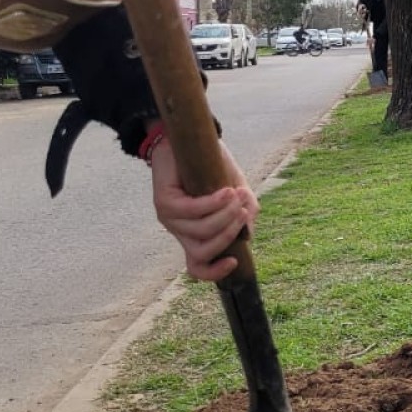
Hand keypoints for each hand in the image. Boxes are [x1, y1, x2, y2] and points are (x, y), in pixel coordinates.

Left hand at [149, 134, 258, 281]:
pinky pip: (192, 210)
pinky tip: (227, 190)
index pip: (198, 266)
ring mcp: (169, 218)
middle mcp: (180, 230)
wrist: (186, 139)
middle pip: (202, 253)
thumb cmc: (210, 165)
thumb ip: (244, 209)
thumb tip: (248, 232)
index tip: (234, 262)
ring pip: (200, 231)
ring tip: (238, 196)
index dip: (214, 272)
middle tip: (243, 211)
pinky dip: (213, 203)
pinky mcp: (164, 202)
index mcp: (195, 234)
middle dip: (228, 235)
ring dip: (225, 216)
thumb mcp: (235, 188)